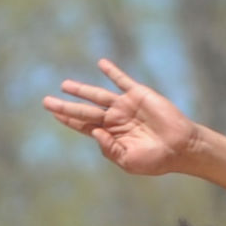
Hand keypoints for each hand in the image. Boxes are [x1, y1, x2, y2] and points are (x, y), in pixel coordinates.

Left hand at [43, 59, 196, 175]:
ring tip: (64, 85)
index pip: (84, 125)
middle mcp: (115, 119)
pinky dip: (112, 72)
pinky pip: (123, 81)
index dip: (68, 120)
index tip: (53, 113)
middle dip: (65, 106)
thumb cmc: (155, 160)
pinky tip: (102, 64)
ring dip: (81, 89)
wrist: (180, 147)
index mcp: (110, 135)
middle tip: (45, 101)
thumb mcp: (128, 161)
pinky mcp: (139, 95)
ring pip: (98, 95)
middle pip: (85, 110)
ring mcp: (126, 106)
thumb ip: (109, 149)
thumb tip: (93, 131)